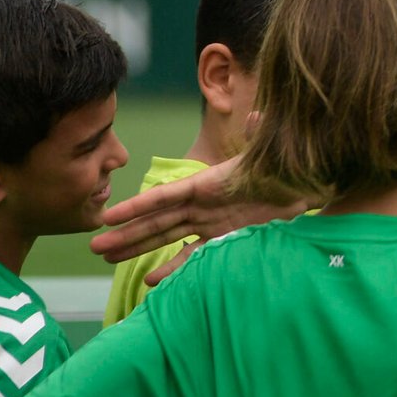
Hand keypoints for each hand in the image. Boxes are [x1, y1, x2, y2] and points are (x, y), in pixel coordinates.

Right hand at [89, 155, 303, 267]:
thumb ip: (259, 136)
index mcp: (205, 184)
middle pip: (157, 221)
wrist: (302, 187)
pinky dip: (174, 268)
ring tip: (109, 260)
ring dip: (138, 249)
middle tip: (94, 247)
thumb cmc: (282, 168)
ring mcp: (209, 223)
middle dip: (126, 234)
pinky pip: (193, 256)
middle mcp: (201, 204)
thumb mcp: (268, 153)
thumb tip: (258, 116)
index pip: (163, 197)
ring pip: (166, 238)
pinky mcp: (223, 239)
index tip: (108, 217)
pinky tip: (152, 281)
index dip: (136, 207)